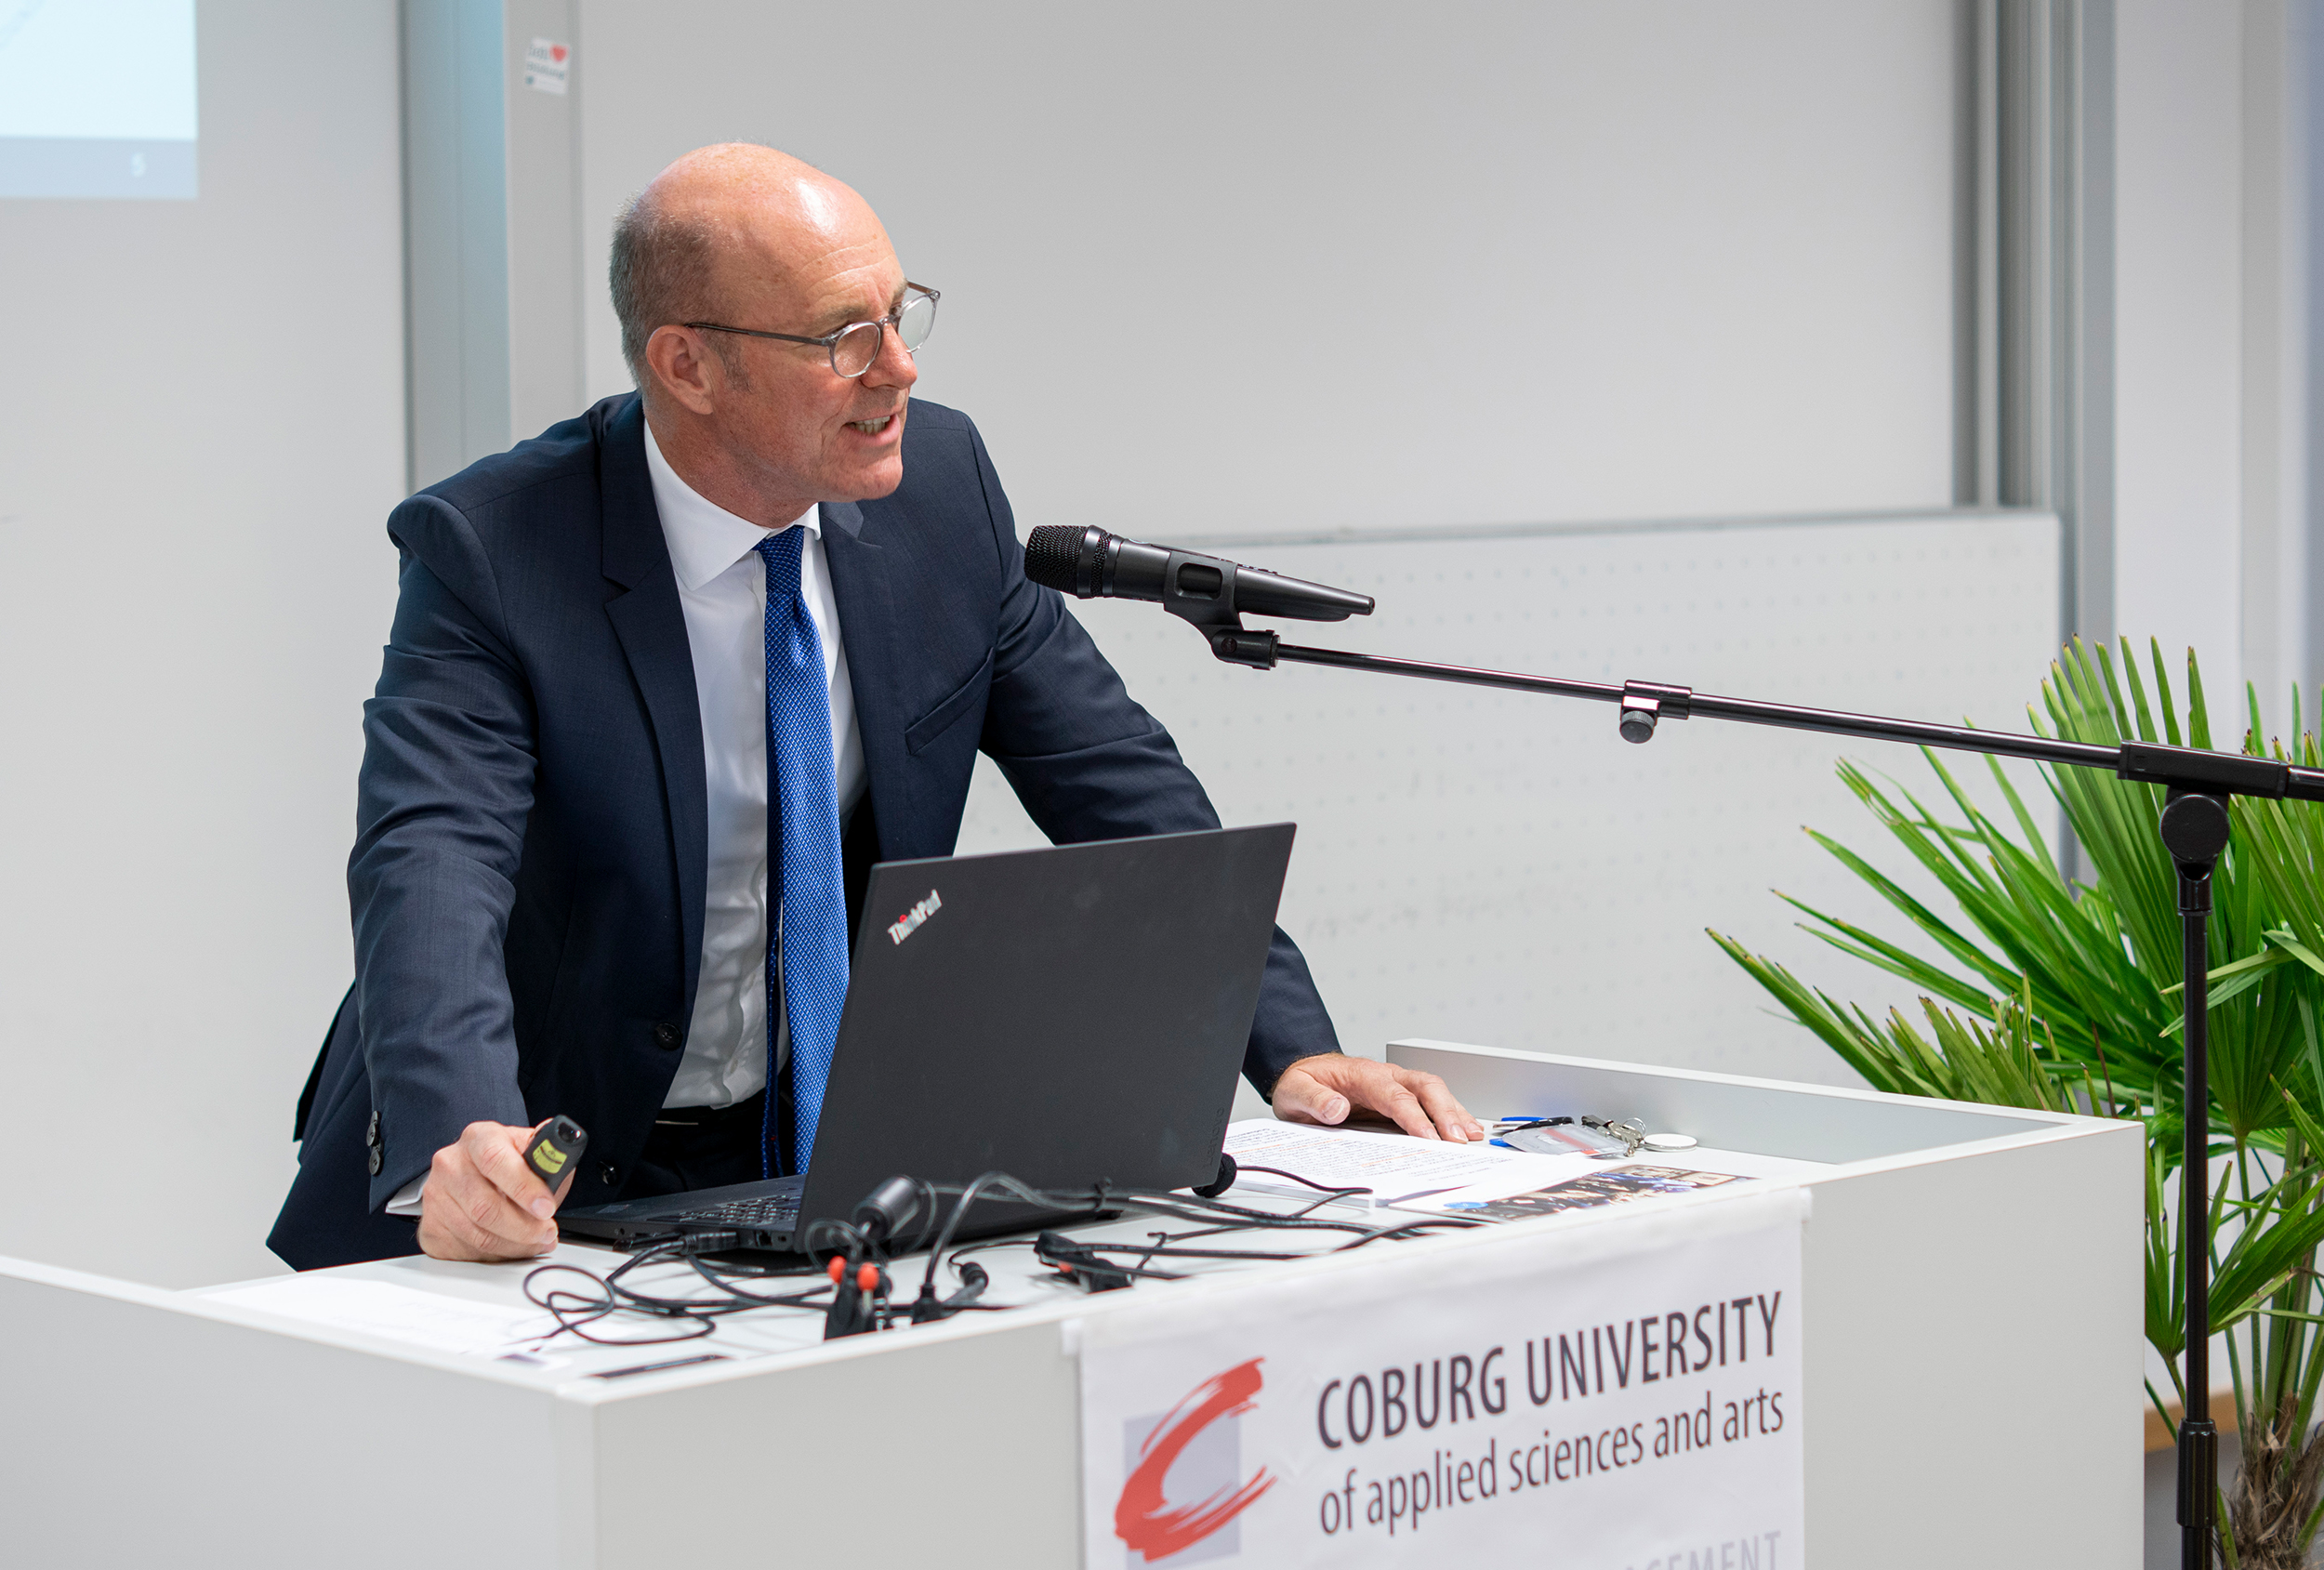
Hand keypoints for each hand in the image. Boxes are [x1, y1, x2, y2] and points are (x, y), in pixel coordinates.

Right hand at [415, 1120, 573, 1261]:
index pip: (495, 1160)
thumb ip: (549, 1156)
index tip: (546, 1208)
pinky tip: (512, 1246)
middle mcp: (450, 1163)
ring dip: (514, 1244)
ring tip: (536, 1240)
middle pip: (485, 1206)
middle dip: (525, 1227)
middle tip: (547, 1232)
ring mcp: (436, 1195)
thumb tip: (563, 1154)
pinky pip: (466, 1250)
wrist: (469, 1173)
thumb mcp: (530, 1149)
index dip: (524, 1187)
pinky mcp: (430, 1225)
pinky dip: (496, 1254)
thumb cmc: (506, 1163)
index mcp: (478, 1138)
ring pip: (477, 1234)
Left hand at [1270, 1054, 1485, 1142]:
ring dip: (1455, 1113)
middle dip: (1446, 1112)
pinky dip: (1452, 1114)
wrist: (1305, 1075)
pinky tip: (1466, 1129)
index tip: (1428, 1137)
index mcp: (1362, 1075)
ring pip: (1434, 1092)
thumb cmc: (1304, 1083)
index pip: (1394, 1094)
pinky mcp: (1402, 1097)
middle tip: (1459, 1140)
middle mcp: (1386, 1076)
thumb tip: (1336, 1109)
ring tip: (1471, 1137)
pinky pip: (1432, 1102)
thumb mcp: (1294, 1091)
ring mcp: (1397, 1084)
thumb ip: (1313, 1099)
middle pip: (1425, 1087)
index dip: (1413, 1116)